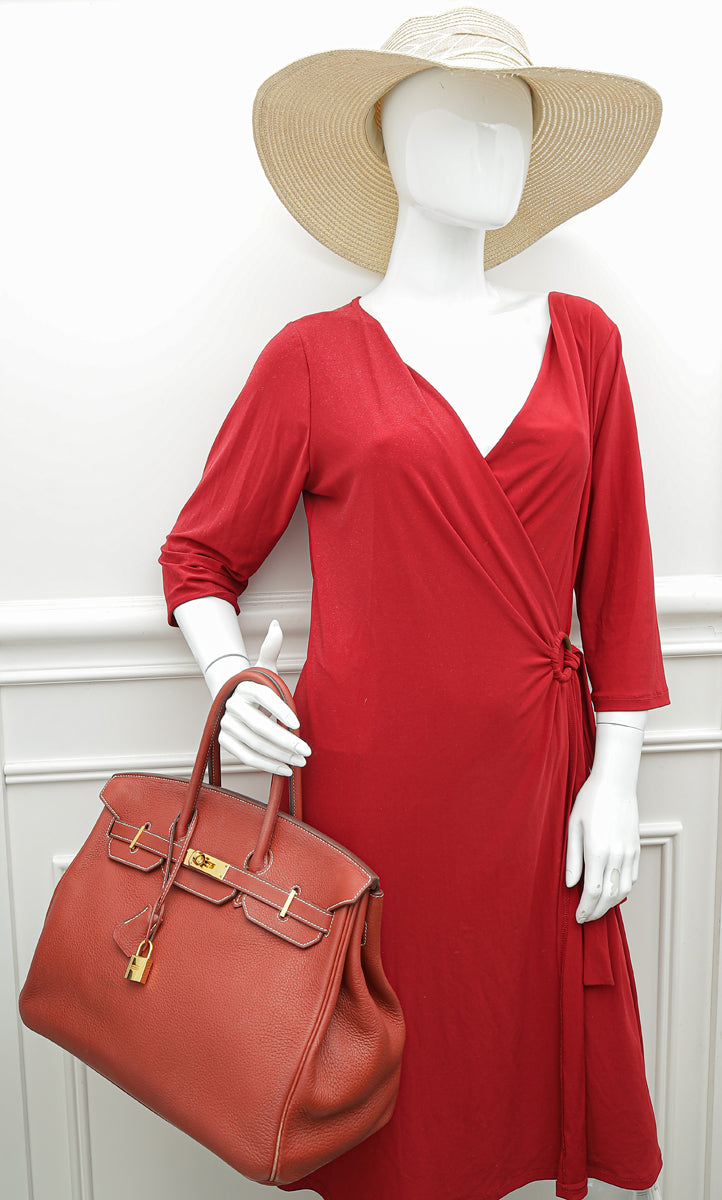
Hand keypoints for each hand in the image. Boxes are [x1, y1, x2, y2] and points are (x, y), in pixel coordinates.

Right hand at [217, 620, 310, 775]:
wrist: (230, 697)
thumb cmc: (255, 684)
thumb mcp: (264, 667)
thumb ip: (271, 648)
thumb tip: (276, 624)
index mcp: (246, 686)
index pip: (264, 698)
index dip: (281, 711)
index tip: (298, 725)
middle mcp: (233, 705)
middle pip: (261, 726)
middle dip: (286, 741)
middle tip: (307, 751)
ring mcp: (226, 724)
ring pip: (255, 744)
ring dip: (279, 756)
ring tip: (300, 762)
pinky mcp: (225, 741)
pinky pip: (246, 756)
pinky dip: (266, 765)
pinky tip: (285, 769)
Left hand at [565, 773, 639, 922]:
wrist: (615, 783)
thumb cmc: (589, 801)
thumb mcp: (573, 827)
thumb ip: (572, 858)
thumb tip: (570, 885)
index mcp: (597, 850)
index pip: (593, 891)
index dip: (585, 908)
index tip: (578, 917)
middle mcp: (616, 855)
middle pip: (609, 896)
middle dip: (597, 912)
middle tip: (585, 919)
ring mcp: (629, 852)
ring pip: (623, 890)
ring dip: (610, 904)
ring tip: (597, 909)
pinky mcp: (636, 848)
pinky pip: (632, 878)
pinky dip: (622, 890)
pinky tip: (611, 891)